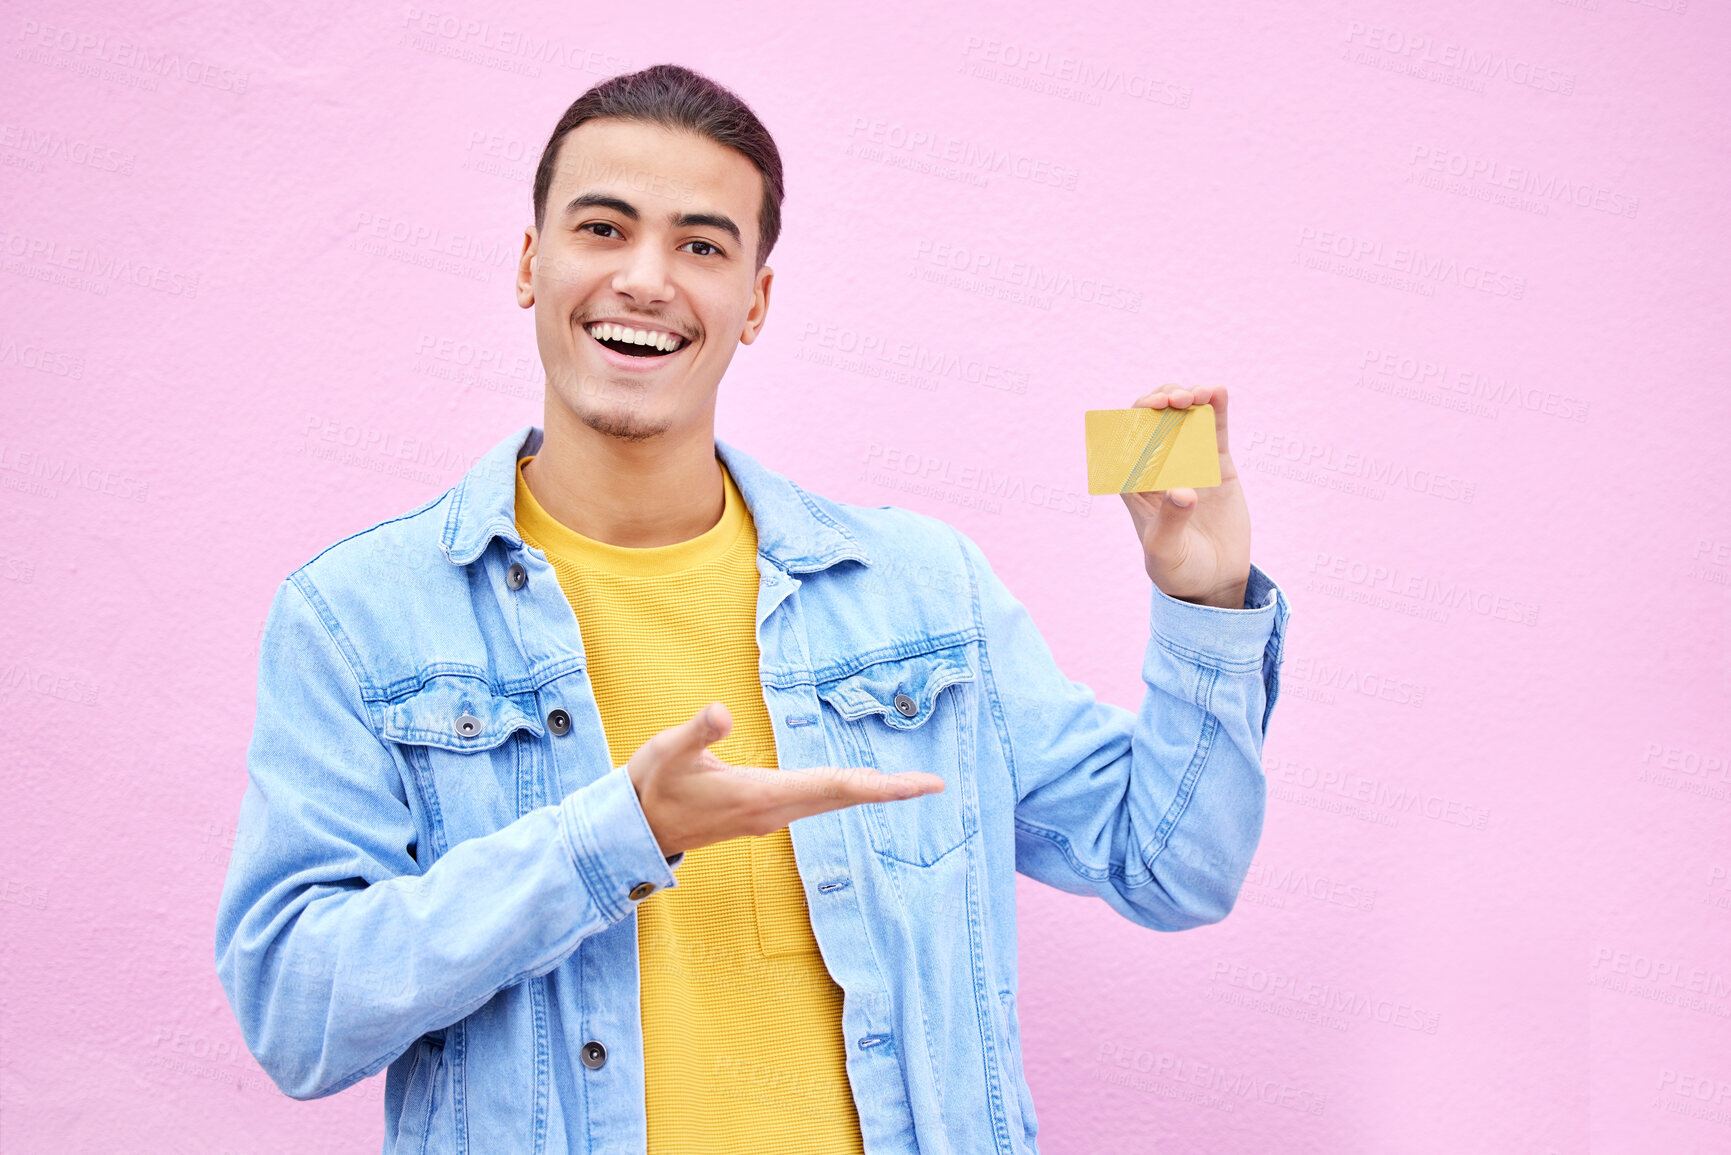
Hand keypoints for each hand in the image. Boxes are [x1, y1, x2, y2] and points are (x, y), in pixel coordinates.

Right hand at [624, 702, 946, 857]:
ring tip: (907, 786)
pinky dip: (843, 793)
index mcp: (761, 797)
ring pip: (831, 802)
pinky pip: (816, 802)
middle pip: (843, 799)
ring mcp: (770, 817)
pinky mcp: (762, 814)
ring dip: (869, 792)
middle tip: (934, 785)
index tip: (920, 787)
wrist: (634, 830)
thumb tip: (721, 712)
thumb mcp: (667, 752)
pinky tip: (857, 786)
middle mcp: (774, 812)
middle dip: (888, 791)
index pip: (833, 788)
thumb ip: (697, 732)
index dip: (879, 785)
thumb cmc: (652, 786)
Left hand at [1120, 384, 1251, 608]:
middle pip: (1151, 420)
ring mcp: (1189, 461)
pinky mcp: (1217, 464)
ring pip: (1182, 417)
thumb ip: (1170, 521)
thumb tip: (1182, 491)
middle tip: (1175, 401)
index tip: (1150, 412)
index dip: (1134, 419)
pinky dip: (1215, 408)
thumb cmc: (1177, 570)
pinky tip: (1218, 392)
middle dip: (1159, 401)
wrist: (1213, 581)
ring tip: (1197, 395)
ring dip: (1186, 398)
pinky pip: (1214, 429)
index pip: (1126, 442)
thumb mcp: (1165, 552)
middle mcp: (1159, 466)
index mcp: (1135, 483)